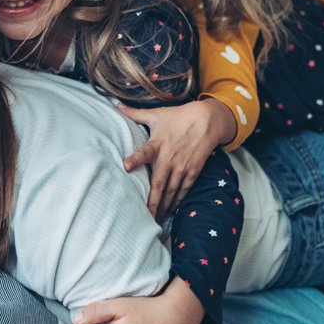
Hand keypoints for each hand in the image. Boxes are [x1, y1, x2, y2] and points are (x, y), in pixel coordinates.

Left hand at [118, 99, 235, 218]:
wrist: (207, 119)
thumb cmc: (178, 117)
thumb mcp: (156, 114)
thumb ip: (135, 113)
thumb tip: (117, 105)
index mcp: (157, 144)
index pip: (144, 152)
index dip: (135, 159)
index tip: (125, 166)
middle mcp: (169, 158)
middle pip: (158, 184)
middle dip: (152, 203)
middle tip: (145, 218)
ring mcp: (182, 166)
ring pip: (171, 191)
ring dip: (164, 206)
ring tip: (157, 219)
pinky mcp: (193, 170)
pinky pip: (184, 189)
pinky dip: (178, 200)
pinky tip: (172, 209)